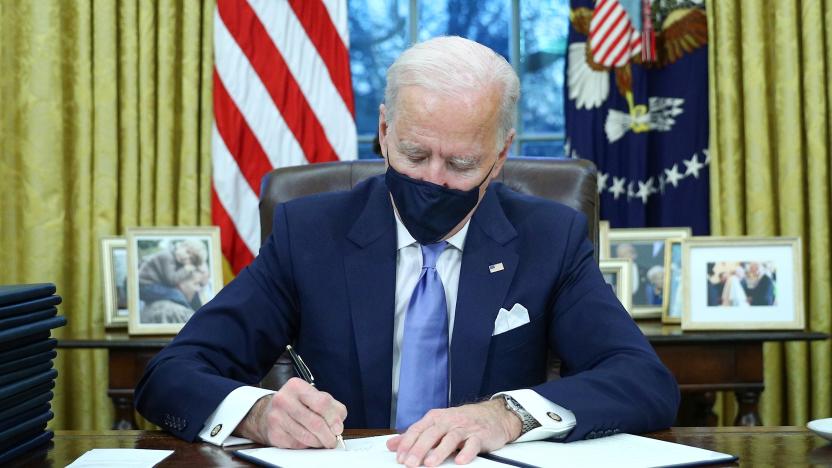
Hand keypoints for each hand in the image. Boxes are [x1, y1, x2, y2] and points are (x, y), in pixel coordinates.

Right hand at [234, 378, 346, 447]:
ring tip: (322, 440)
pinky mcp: (274, 434)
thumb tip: (338, 425)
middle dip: (328, 435)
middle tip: (332, 440)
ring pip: (307, 436)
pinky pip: (297, 444)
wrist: (269, 413)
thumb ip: (332, 407)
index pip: (322, 403)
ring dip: (319, 442)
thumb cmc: (297, 404)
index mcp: (296, 386)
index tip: (338, 428)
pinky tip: (307, 440)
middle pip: (315, 422)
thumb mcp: (315, 397)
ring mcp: (276, 417)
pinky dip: (307, 445)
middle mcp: (284, 399)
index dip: (333, 418)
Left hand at [386, 399, 521, 466]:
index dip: (407, 444)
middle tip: (410, 463)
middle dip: (419, 449)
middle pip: (432, 434)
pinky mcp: (480, 435)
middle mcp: (449, 421)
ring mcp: (465, 428)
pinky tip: (459, 461)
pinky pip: (473, 444)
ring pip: (451, 438)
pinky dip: (466, 452)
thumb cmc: (462, 421)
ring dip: (440, 451)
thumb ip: (415, 435)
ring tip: (430, 463)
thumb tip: (392, 444)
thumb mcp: (437, 424)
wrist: (494, 415)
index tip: (400, 457)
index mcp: (436, 418)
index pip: (418, 429)